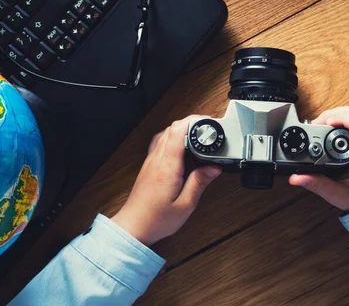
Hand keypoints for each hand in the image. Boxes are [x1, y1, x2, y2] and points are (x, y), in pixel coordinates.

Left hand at [111, 116, 221, 245]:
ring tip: (197, 136)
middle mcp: (157, 159)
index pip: (178, 131)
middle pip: (173, 128)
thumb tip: (214, 168)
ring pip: (165, 133)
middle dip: (192, 123)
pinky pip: (160, 142)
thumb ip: (200, 183)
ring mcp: (151, 161)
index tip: (209, 123)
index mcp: (167, 166)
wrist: (134, 227)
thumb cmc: (156, 219)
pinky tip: (180, 146)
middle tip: (208, 129)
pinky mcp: (149, 165)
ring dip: (182, 129)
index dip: (195, 121)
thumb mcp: (186, 204)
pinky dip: (172, 138)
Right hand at [289, 106, 348, 211]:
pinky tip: (331, 130)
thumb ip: (317, 185)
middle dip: (333, 115)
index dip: (342, 118)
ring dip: (337, 116)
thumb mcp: (338, 194)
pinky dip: (343, 120)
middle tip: (317, 127)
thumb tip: (297, 178)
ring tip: (322, 128)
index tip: (326, 122)